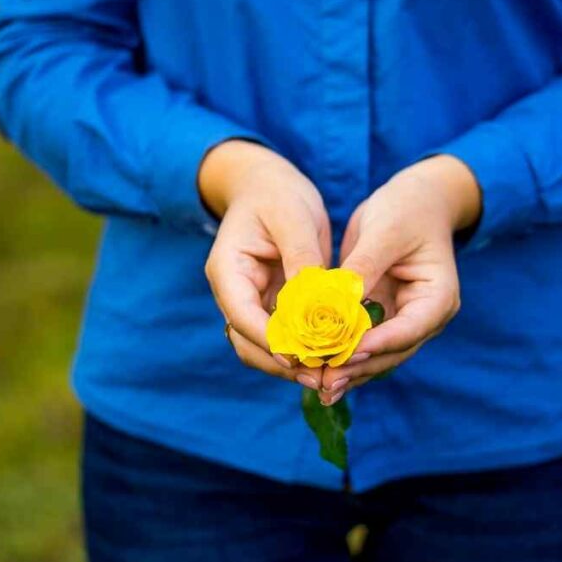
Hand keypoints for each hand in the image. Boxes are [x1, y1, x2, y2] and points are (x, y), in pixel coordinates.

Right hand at [201, 139, 329, 389]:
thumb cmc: (277, 194)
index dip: (269, 340)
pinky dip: (306, 349)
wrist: (269, 185)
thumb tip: (316, 301)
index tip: (299, 356)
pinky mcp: (274, 306)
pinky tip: (332, 357)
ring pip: (266, 346)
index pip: (241, 315)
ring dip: (294, 363)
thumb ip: (302, 258)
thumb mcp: (292, 217)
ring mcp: (253, 302)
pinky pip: (286, 336)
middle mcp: (235, 292)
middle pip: (250, 342)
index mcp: (228, 270)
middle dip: (282, 362)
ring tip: (328, 375)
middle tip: (320, 376)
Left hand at [318, 154, 480, 403]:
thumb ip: (364, 266)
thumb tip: (336, 301)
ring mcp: (402, 321)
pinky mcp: (380, 318)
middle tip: (325, 383)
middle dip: (358, 367)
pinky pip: (360, 342)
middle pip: (391, 352)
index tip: (347, 353)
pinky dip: (340, 355)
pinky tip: (316, 370)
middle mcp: (423, 317)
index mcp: (438, 298)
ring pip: (375, 355)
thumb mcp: (385, 231)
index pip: (409, 329)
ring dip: (347, 371)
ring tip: (319, 387)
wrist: (414, 202)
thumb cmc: (407, 210)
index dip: (378, 344)